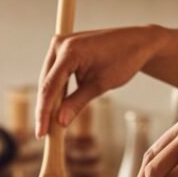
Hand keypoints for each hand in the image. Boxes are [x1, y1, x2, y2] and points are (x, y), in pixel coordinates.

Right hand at [36, 25, 168, 136]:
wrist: (136, 43)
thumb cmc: (122, 60)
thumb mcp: (100, 85)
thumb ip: (77, 103)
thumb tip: (59, 123)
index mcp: (69, 51)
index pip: (50, 87)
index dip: (44, 113)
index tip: (41, 133)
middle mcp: (59, 44)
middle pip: (45, 84)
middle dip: (44, 109)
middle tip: (44, 133)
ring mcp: (60, 45)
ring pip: (48, 80)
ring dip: (49, 101)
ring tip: (49, 125)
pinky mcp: (63, 50)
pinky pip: (55, 74)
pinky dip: (56, 91)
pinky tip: (56, 109)